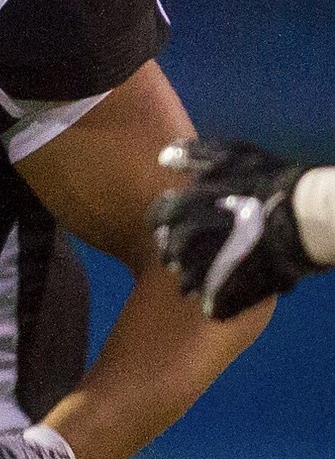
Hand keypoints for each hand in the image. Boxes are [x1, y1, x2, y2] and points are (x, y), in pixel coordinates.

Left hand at [149, 140, 315, 320]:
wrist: (303, 216)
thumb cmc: (268, 180)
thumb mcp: (231, 155)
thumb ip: (193, 155)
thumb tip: (163, 158)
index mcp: (183, 209)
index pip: (156, 219)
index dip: (165, 221)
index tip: (176, 223)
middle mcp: (187, 241)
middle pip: (168, 253)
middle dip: (178, 251)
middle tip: (198, 248)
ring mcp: (205, 269)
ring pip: (186, 281)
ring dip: (194, 277)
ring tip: (213, 270)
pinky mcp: (226, 292)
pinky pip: (209, 303)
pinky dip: (214, 299)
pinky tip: (227, 289)